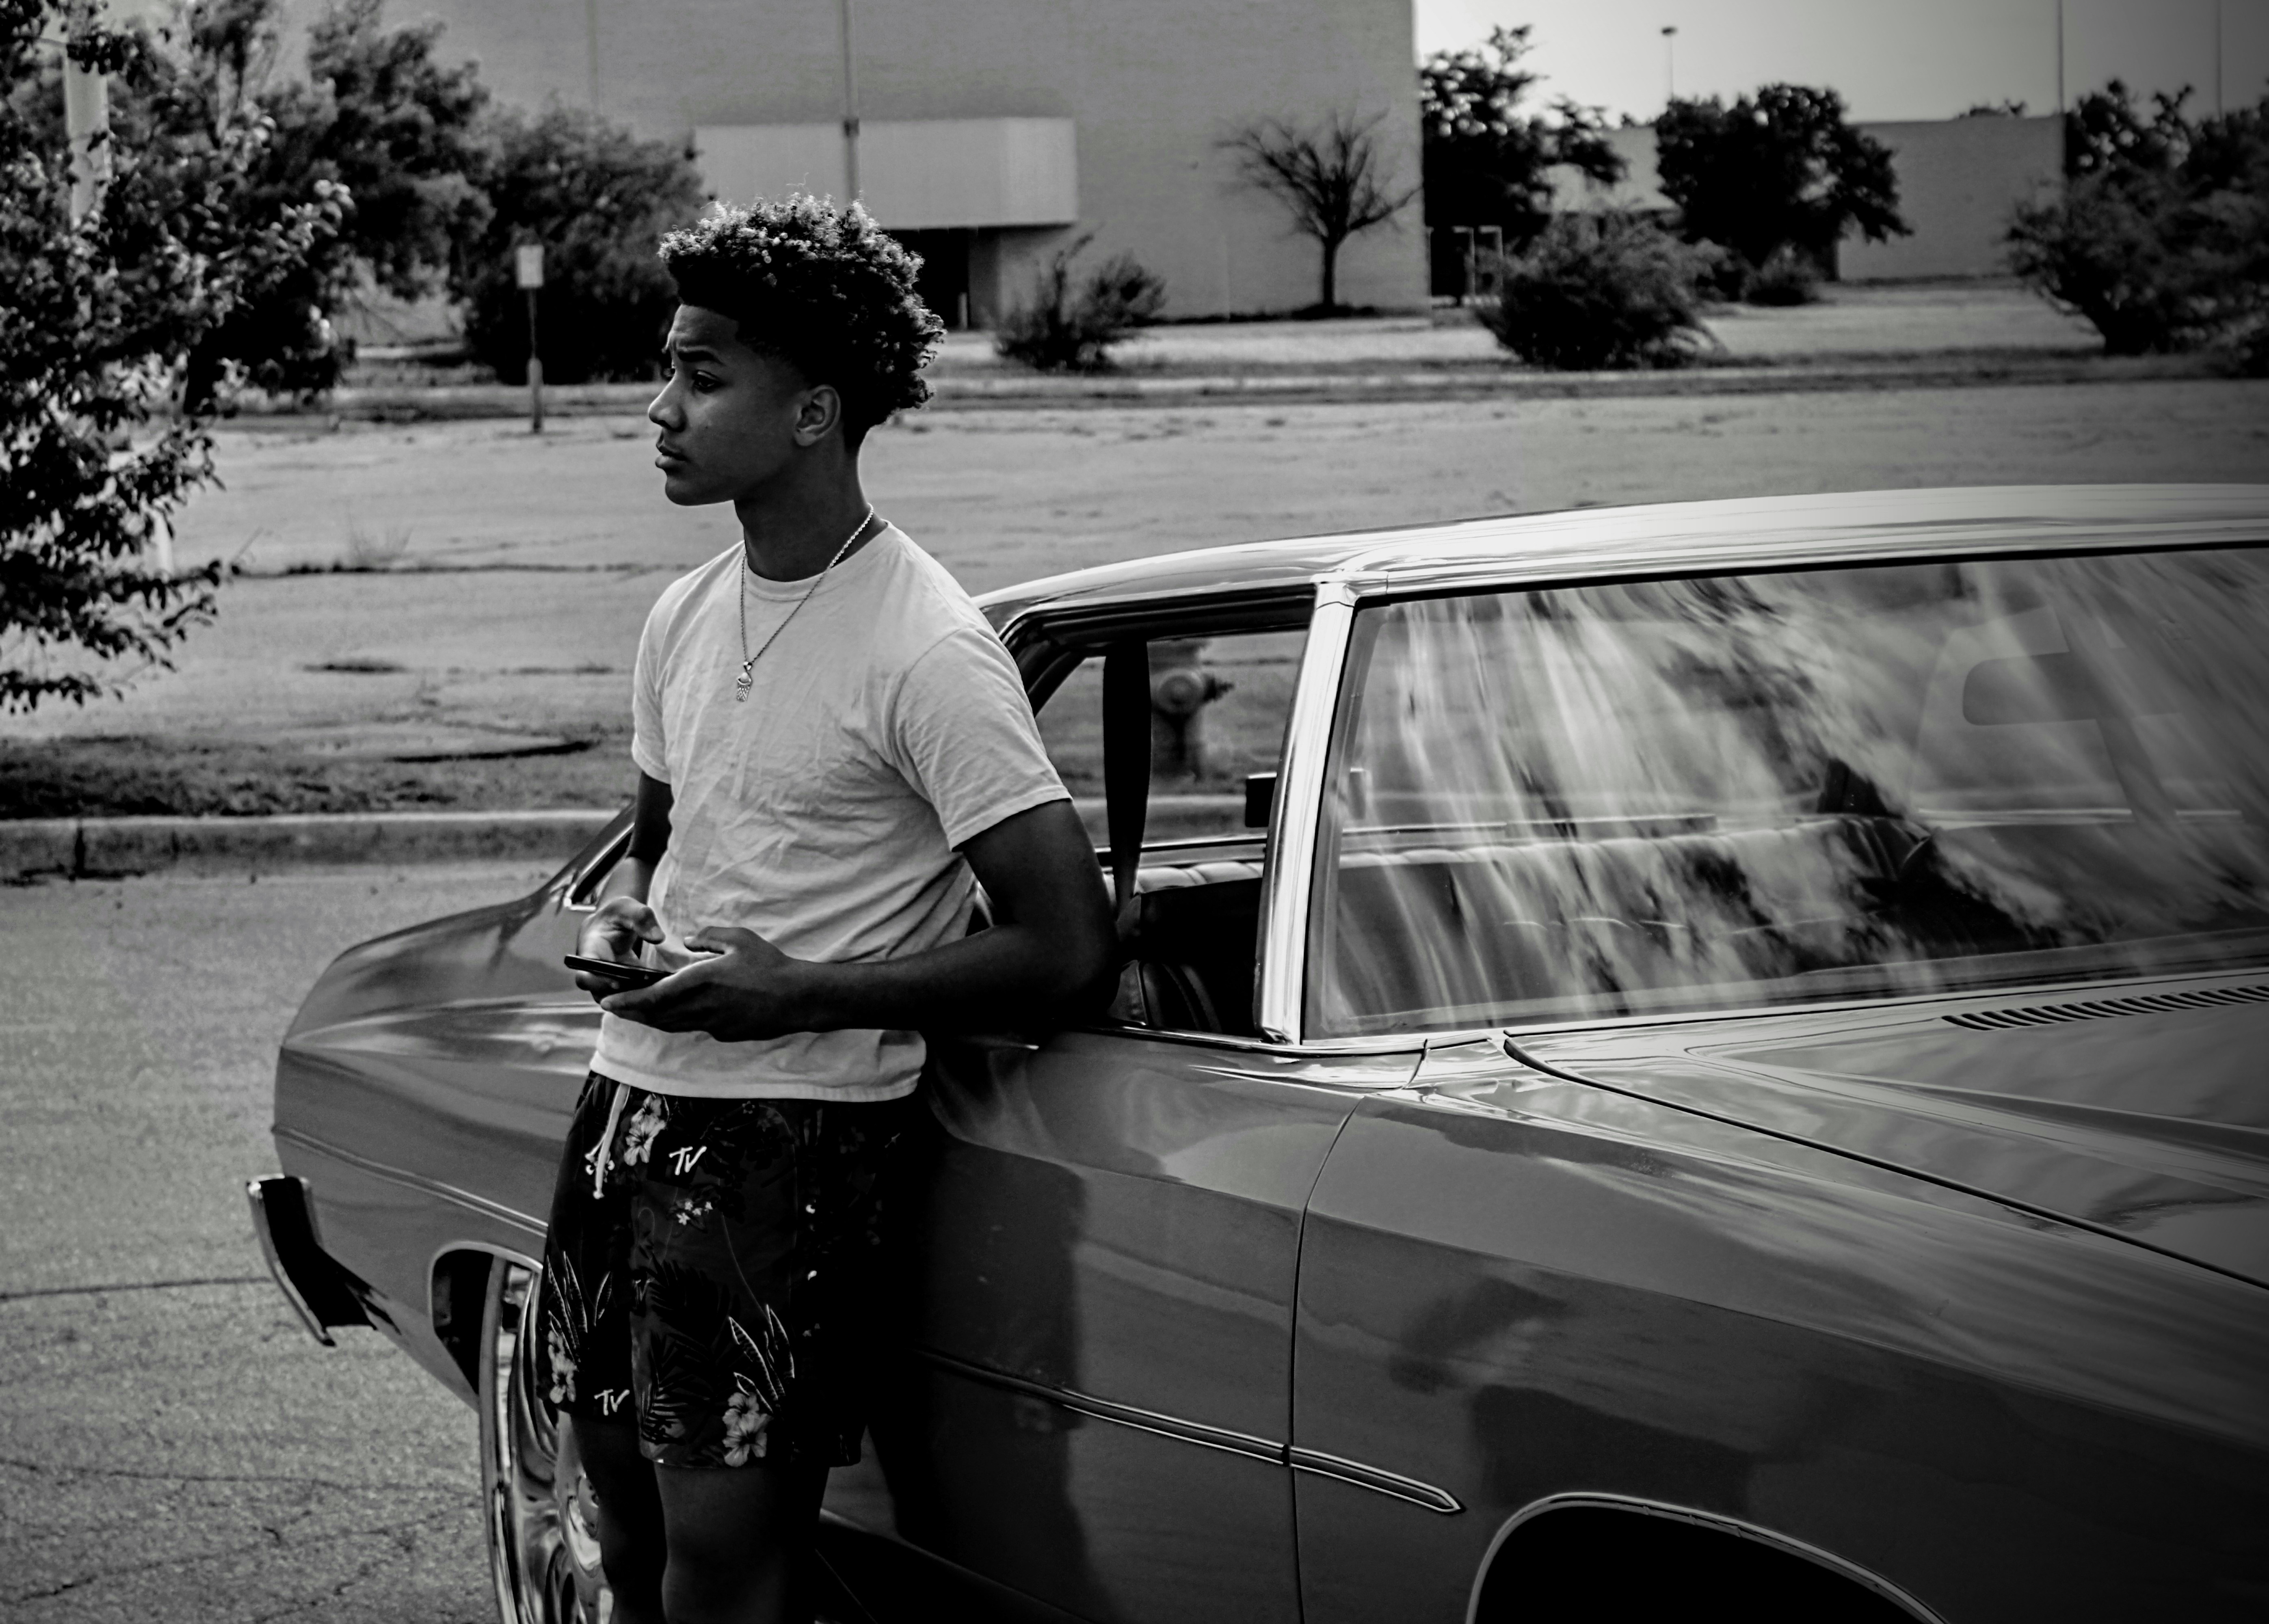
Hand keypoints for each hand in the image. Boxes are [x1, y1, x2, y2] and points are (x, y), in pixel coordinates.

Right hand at [574, 898, 663, 1000]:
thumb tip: (658, 938)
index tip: (617, 983)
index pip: (585, 975)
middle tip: (644, 997)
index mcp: (589, 951)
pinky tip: (661, 997)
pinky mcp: (621, 986)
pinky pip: (628, 998)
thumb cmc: (618, 914)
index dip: (597, 982)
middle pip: (599, 994)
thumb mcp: (629, 908)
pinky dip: (642, 999)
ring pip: (615, 1001)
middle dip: (620, 999)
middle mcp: (594, 971)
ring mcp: (606, 981)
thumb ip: (642, 919)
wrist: (615, 922)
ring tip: (655, 998)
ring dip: (633, 1002)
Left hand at [597, 925, 818, 1041]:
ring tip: (636, 1011)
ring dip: (651, 1019)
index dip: (629, 1000)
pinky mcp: (724, 1033)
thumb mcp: (740, 939)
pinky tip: (675, 1012)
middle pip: (656, 1016)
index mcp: (703, 981)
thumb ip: (710, 936)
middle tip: (613, 1007)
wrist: (797, 999)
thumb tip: (690, 939)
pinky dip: (676, 1020)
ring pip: (672, 1025)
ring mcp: (713, 1023)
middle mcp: (702, 1006)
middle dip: (632, 1012)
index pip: (655, 995)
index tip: (609, 1002)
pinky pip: (693, 1026)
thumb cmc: (771, 966)